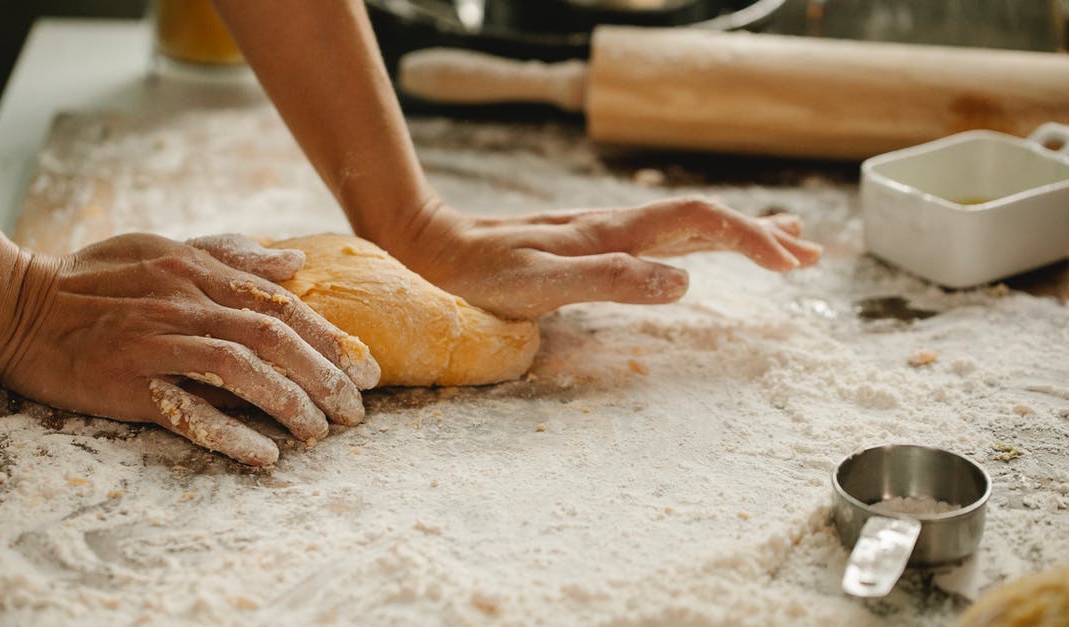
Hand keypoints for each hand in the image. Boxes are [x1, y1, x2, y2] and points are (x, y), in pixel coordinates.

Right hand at [0, 233, 380, 465]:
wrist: (15, 304)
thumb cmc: (92, 278)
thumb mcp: (161, 248)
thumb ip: (228, 255)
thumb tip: (290, 263)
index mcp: (197, 272)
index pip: (281, 305)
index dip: (331, 339)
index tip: (366, 368)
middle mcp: (185, 304)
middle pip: (274, 339)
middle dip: (326, 376)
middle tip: (357, 411)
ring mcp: (156, 344)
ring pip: (241, 371)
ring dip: (290, 404)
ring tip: (321, 433)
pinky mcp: (127, 383)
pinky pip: (188, 410)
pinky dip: (231, 432)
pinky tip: (265, 454)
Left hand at [380, 197, 822, 318]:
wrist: (435, 246)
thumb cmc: (481, 275)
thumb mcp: (541, 286)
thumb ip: (610, 281)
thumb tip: (685, 281)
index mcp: (615, 233)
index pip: (702, 222)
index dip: (752, 239)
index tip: (793, 265)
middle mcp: (617, 226)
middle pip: (706, 218)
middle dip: (761, 235)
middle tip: (811, 254)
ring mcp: (605, 232)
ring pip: (687, 224)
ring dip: (739, 233)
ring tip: (784, 245)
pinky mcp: (590, 244)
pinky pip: (660, 236)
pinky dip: (699, 240)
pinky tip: (698, 250)